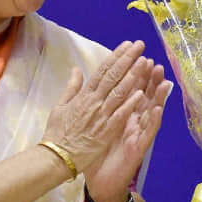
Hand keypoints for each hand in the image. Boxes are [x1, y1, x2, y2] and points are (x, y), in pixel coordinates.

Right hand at [42, 41, 149, 177]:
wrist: (56, 156)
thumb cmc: (57, 132)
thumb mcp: (60, 106)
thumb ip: (71, 87)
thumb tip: (76, 69)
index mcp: (84, 95)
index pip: (102, 71)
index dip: (116, 56)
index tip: (127, 45)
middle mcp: (94, 102)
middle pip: (113, 76)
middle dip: (128, 59)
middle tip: (140, 45)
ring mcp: (101, 116)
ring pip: (119, 92)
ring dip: (133, 76)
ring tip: (144, 62)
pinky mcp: (107, 131)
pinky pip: (120, 115)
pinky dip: (130, 104)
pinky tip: (141, 93)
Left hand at [83, 62, 171, 201]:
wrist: (100, 182)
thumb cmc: (99, 153)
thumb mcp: (98, 125)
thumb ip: (99, 105)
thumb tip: (98, 86)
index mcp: (122, 114)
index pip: (131, 90)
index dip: (135, 74)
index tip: (138, 56)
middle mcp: (134, 122)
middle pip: (145, 98)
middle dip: (150, 81)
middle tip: (154, 63)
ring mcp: (138, 135)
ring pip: (151, 113)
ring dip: (158, 97)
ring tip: (164, 81)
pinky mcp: (139, 149)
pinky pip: (148, 134)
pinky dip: (153, 121)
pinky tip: (158, 109)